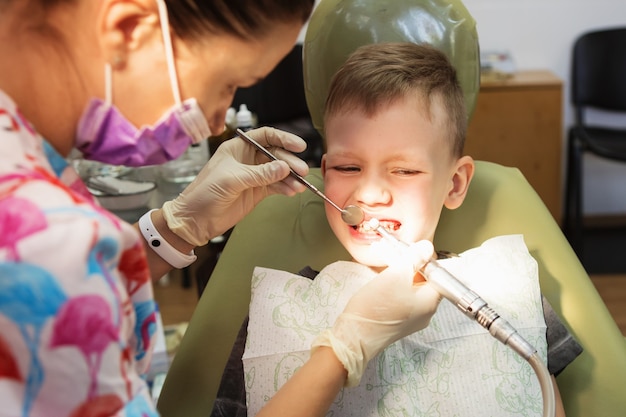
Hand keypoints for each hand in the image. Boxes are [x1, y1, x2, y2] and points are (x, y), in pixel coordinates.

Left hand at [162, 127, 308, 245]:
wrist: (195, 220)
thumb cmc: (205, 193)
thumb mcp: (232, 179)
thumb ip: (259, 173)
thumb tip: (284, 167)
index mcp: (238, 148)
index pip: (265, 136)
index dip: (283, 139)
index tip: (299, 146)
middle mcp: (248, 159)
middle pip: (275, 155)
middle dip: (290, 162)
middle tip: (302, 171)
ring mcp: (253, 176)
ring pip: (278, 172)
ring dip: (290, 177)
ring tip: (300, 185)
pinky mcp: (257, 192)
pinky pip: (276, 186)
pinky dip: (285, 188)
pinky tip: (292, 192)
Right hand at [312, 240, 441, 386]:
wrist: (355, 336)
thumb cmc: (376, 307)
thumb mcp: (396, 275)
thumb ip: (414, 259)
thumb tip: (427, 247)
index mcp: (430, 303)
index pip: (438, 276)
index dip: (425, 261)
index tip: (411, 252)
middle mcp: (426, 313)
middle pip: (424, 282)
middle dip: (409, 266)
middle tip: (394, 256)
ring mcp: (412, 320)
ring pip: (411, 290)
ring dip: (399, 275)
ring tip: (385, 267)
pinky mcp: (399, 322)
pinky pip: (402, 300)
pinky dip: (394, 288)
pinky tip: (381, 284)